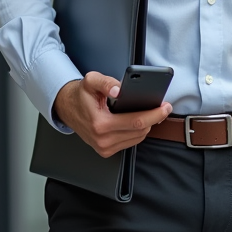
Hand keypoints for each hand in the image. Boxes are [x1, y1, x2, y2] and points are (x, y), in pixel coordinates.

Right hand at [52, 71, 172, 157]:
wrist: (67, 108)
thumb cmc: (80, 95)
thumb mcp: (91, 80)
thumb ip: (106, 83)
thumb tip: (118, 90)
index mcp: (100, 123)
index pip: (136, 122)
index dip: (154, 114)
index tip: (165, 107)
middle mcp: (103, 139)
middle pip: (140, 131)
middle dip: (154, 119)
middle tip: (163, 107)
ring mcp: (104, 148)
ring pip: (137, 138)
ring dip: (147, 126)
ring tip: (152, 112)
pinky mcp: (106, 151)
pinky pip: (130, 142)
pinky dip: (137, 132)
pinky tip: (139, 121)